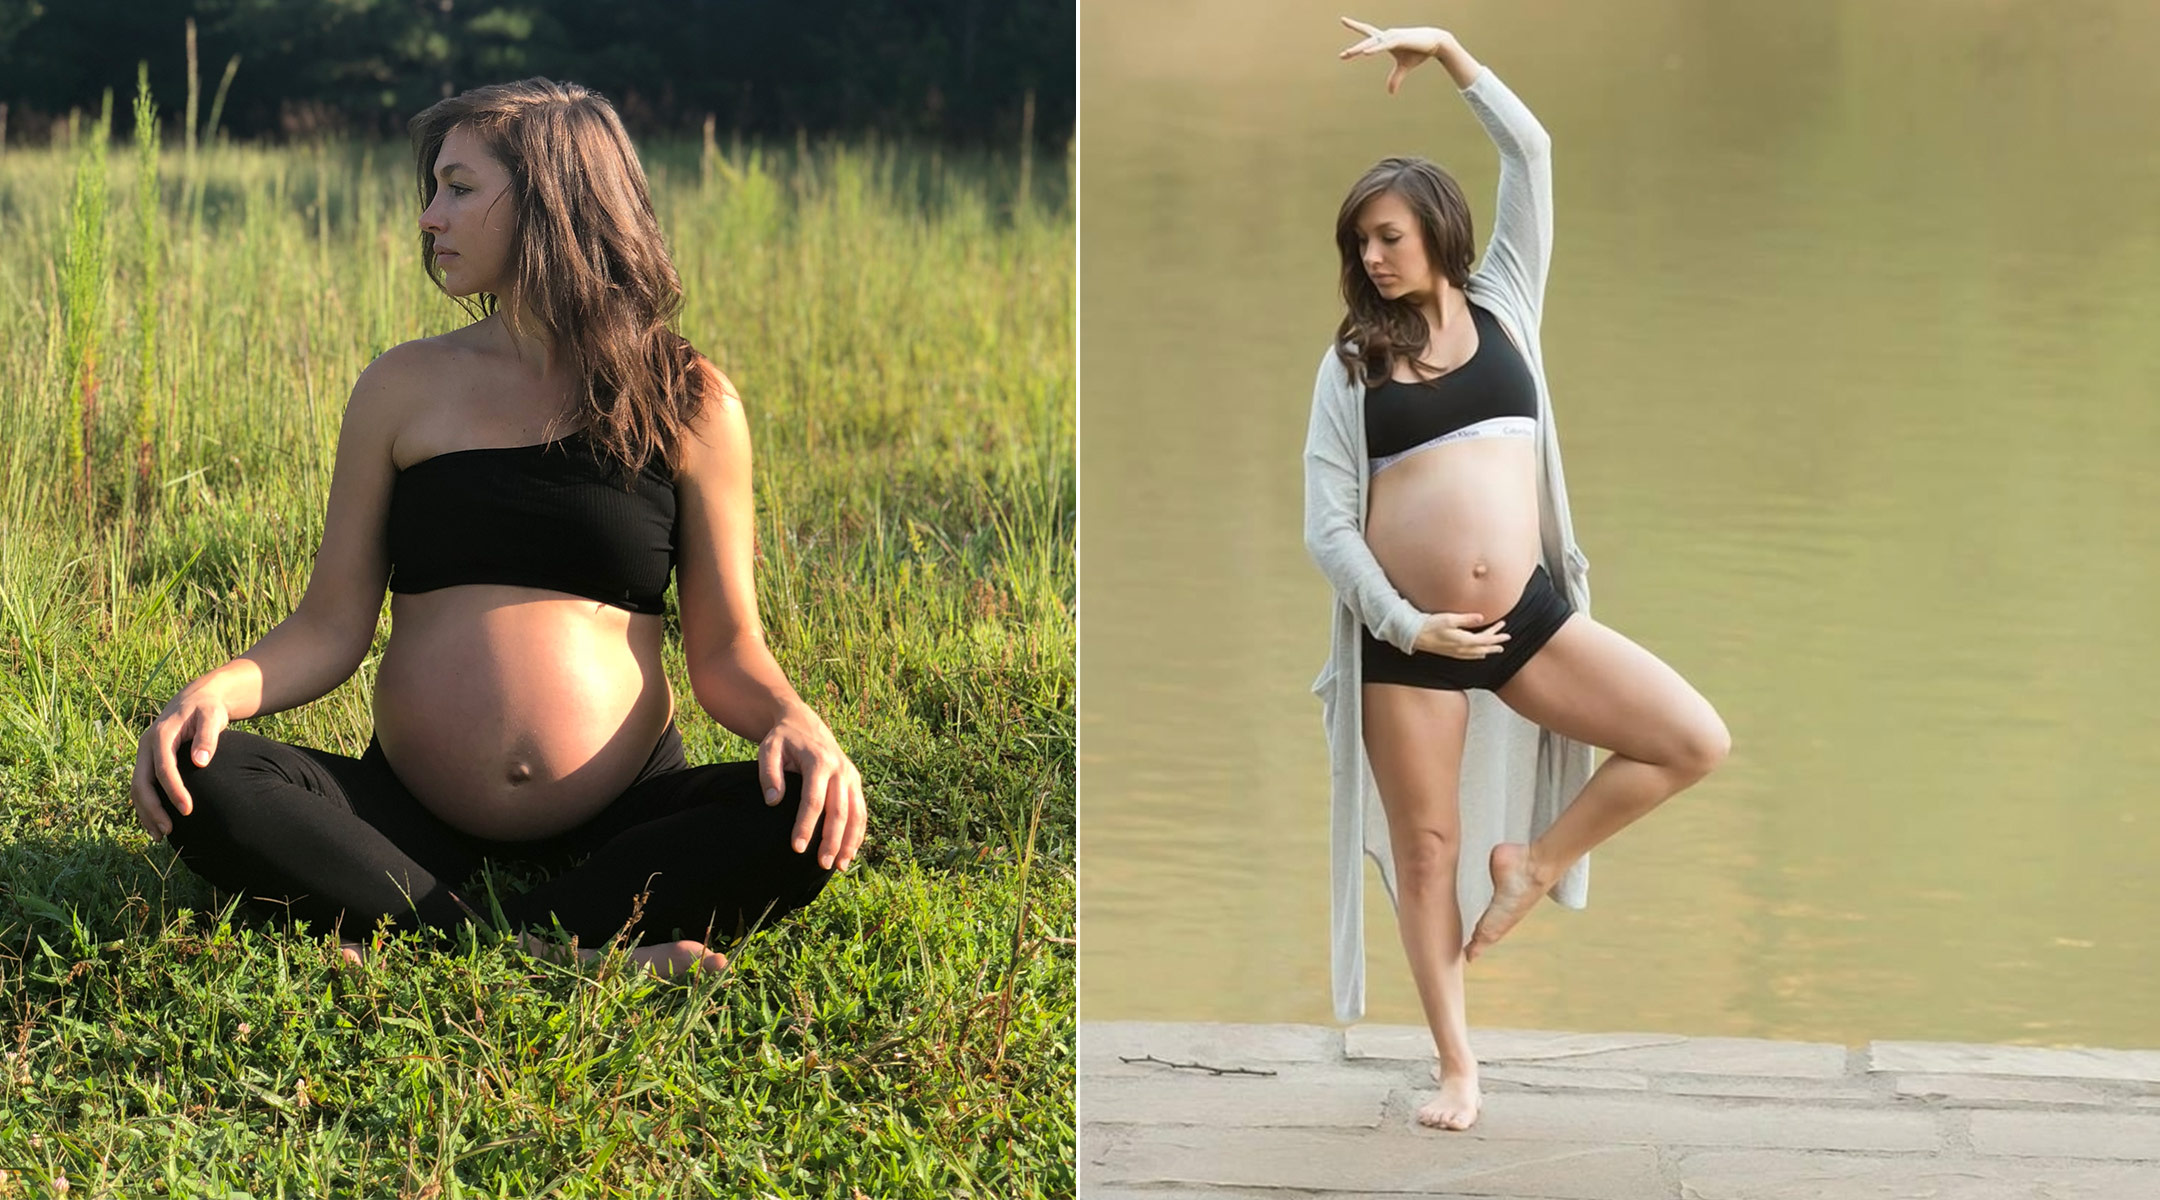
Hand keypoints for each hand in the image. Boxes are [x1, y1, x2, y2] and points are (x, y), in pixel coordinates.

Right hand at [130, 686, 230, 841]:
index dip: (173, 790)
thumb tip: (201, 761)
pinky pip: (142, 787)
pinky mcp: (148, 762)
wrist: (196, 699)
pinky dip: (146, 806)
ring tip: (160, 836)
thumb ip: (207, 737)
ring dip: (146, 813)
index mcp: (160, 735)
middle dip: (153, 809)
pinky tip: (157, 824)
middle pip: (141, 783)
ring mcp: (144, 755)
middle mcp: (146, 746)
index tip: (188, 810)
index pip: (163, 768)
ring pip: (137, 788)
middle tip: (168, 832)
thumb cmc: (208, 709)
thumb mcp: (212, 717)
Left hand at [757, 703, 865, 871]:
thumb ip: (769, 774)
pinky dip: (858, 833)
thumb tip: (773, 802)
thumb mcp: (768, 749)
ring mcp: (851, 776)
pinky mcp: (855, 782)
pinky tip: (849, 853)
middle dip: (831, 840)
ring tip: (840, 867)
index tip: (796, 848)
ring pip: (856, 814)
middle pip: (839, 811)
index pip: (814, 800)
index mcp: (819, 761)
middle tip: (820, 864)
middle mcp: (840, 769)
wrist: (803, 723)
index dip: (806, 825)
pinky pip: (861, 811)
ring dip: (849, 841)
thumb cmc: (782, 740)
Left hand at [1338, 17, 1454, 93]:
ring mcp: (1393, 37)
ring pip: (1373, 43)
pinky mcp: (1400, 40)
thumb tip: (1390, 92)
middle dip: (1355, 49)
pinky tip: (1366, 53)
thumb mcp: (1404, 68)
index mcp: (1386, 40)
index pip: (1368, 33)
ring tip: (1348, 54)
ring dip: (1360, 49)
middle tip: (1343, 56)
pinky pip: (1385, 45)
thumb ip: (1395, 79)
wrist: (1435, 43)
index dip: (1355, 26)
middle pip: (1367, 42)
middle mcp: (1387, 36)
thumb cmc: (1418, 52)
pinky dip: (1375, 49)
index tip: (1343, 21)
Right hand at [1414, 611, 1510, 659]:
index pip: (1485, 640)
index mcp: (1463, 640)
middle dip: (1495, 643)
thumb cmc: (1429, 626)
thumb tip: (1481, 618)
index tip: (1506, 633)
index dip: (1497, 636)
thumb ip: (1466, 619)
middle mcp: (1461, 649)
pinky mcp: (1450, 652)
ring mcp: (1455, 652)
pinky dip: (1477, 655)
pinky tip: (1478, 655)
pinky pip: (1469, 656)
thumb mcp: (1449, 619)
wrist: (1414, 635)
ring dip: (1488, 650)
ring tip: (1496, 649)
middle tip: (1505, 639)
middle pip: (1483, 647)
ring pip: (1477, 653)